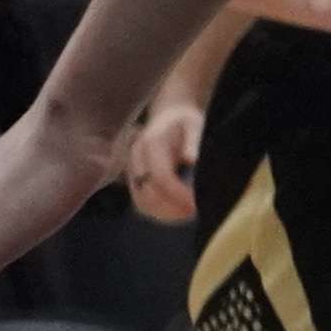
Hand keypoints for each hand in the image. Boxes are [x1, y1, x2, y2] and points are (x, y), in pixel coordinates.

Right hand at [121, 89, 203, 221]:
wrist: (168, 116)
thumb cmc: (185, 122)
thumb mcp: (194, 124)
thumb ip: (193, 141)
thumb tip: (191, 160)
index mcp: (151, 143)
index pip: (160, 176)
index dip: (178, 194)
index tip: (196, 203)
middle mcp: (137, 158)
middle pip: (148, 193)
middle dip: (172, 208)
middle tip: (195, 211)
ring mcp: (133, 170)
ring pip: (143, 202)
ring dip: (165, 213)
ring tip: (188, 213)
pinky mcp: (135, 180)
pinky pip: (143, 203)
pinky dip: (159, 212)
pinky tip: (178, 211)